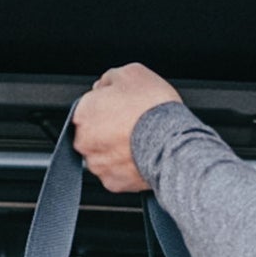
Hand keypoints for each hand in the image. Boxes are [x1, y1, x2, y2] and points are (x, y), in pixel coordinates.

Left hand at [73, 64, 181, 192]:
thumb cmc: (152, 108)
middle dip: (107, 129)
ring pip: (103, 156)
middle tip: (130, 123)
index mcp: (83, 112)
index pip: (87, 107)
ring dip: (115, 149)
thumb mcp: (131, 72)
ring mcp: (98, 164)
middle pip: (92, 133)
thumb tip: (105, 86)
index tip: (119, 106)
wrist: (172, 143)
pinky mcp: (113, 183)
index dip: (105, 104)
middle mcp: (84, 141)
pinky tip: (140, 156)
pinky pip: (116, 173)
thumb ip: (109, 79)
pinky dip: (126, 166)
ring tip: (138, 140)